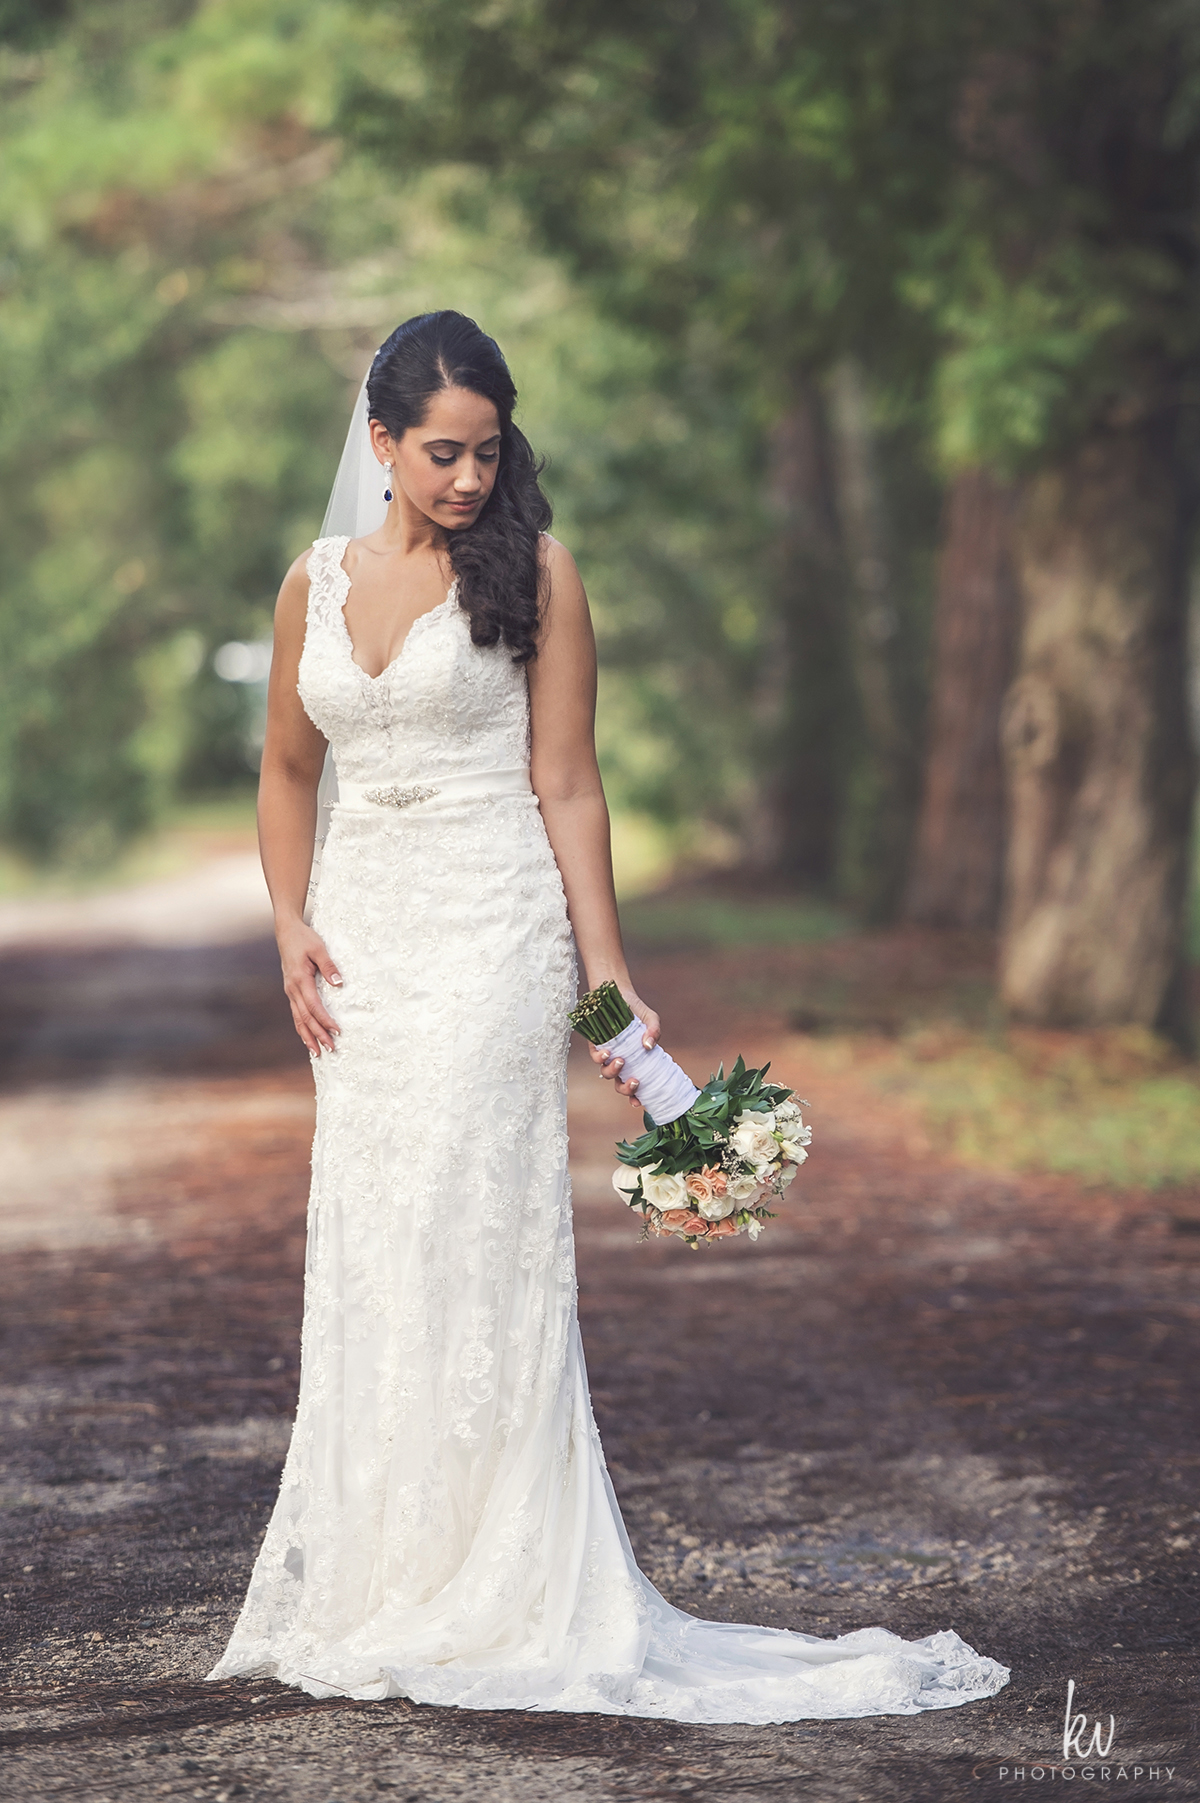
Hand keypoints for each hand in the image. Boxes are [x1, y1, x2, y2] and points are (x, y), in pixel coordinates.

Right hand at [277, 918, 342, 1055]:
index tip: (338, 1031)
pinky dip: (302, 1027)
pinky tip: (308, 1037)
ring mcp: (290, 991)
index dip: (325, 1021)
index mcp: (300, 980)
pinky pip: (296, 1013)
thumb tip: (338, 983)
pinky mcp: (291, 991)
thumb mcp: (319, 948)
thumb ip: (329, 966)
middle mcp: (292, 989)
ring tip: (317, 1053)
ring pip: (298, 1019)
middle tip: (330, 1049)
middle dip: (318, 1035)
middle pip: (305, 1018)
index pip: (314, 1007)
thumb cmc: (304, 938)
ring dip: (308, 1036)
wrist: (286, 932)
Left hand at [588, 987, 660, 1108]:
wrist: (617, 992)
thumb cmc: (635, 1009)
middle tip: (634, 1081)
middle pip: (619, 1084)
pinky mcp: (594, 1045)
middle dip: (625, 1089)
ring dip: (613, 1072)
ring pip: (606, 1072)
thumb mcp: (651, 1019)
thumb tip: (649, 1046)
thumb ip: (654, 1032)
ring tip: (621, 1061)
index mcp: (635, 1061)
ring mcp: (607, 1054)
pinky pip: (595, 1057)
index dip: (636, 1097)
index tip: (639, 1103)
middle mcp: (620, 1061)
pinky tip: (608, 1053)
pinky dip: (600, 1058)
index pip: (635, 1085)